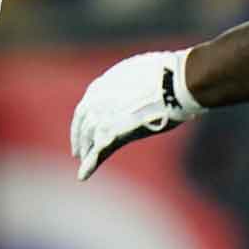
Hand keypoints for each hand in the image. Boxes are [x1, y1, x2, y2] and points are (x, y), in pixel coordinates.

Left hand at [70, 49, 203, 180]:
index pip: (87, 106)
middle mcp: (95, 101)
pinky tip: (83, 176)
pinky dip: (90, 165)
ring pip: (88, 139)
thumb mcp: (139, 72)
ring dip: (85, 150)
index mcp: (101, 86)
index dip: (85, 118)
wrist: (169, 83)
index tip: (84, 126)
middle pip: (83, 123)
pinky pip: (97, 153)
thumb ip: (130, 83)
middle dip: (80, 137)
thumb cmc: (163, 75)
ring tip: (83, 162)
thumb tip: (141, 86)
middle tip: (78, 151)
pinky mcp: (111, 134)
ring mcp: (101, 118)